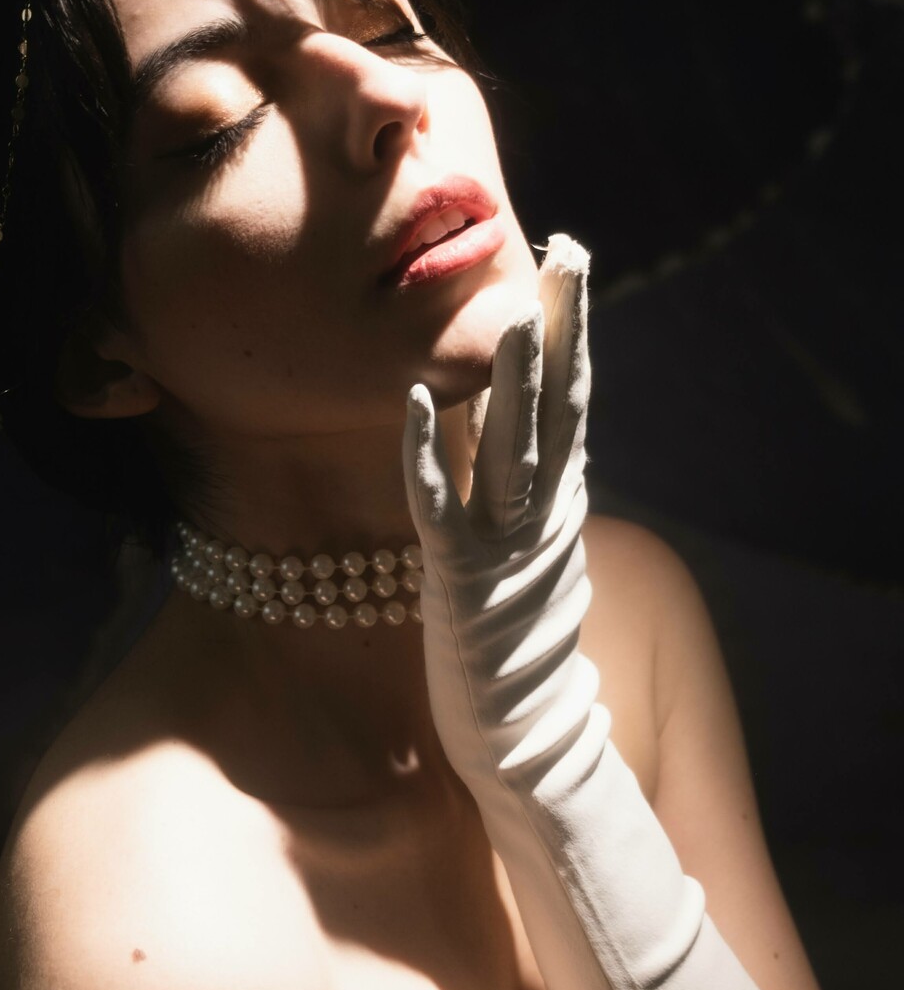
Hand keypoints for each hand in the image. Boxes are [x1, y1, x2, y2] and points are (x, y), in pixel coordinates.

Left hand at [401, 232, 599, 792]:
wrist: (525, 737)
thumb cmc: (515, 637)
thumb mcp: (527, 545)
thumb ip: (521, 482)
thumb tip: (506, 416)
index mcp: (557, 502)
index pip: (572, 399)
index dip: (573, 329)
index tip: (573, 259)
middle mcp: (540, 515)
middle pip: (557, 407)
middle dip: (562, 329)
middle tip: (570, 253)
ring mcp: (503, 547)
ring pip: (511, 448)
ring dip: (513, 380)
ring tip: (513, 311)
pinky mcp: (459, 582)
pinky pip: (439, 504)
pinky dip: (428, 452)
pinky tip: (416, 399)